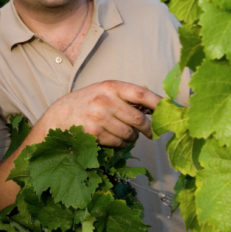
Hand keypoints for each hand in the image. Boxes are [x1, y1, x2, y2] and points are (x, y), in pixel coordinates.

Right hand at [44, 81, 161, 147]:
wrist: (60, 115)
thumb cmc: (86, 103)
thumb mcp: (104, 91)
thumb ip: (125, 96)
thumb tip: (156, 107)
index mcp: (112, 87)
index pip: (142, 94)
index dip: (158, 103)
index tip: (170, 110)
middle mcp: (106, 101)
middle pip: (139, 120)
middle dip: (148, 130)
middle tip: (150, 133)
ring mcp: (99, 117)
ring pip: (130, 135)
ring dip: (132, 138)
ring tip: (126, 135)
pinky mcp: (94, 133)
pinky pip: (118, 143)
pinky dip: (120, 144)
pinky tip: (113, 139)